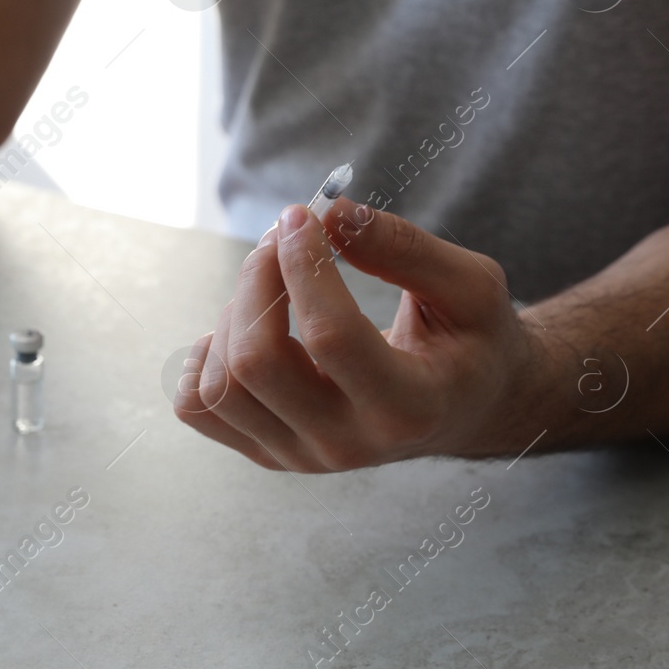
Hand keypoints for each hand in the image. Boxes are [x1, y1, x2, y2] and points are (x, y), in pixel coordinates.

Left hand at [174, 199, 546, 470]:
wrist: (464, 406)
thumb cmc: (469, 339)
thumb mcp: (470, 285)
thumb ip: (405, 248)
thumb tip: (332, 212)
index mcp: (409, 407)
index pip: (330, 336)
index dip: (303, 265)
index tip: (303, 215)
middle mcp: (349, 445)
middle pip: (256, 361)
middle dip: (258, 279)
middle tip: (284, 234)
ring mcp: (301, 456)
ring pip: (220, 385)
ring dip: (234, 313)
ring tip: (274, 286)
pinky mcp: (269, 453)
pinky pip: (199, 408)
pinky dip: (202, 360)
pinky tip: (242, 330)